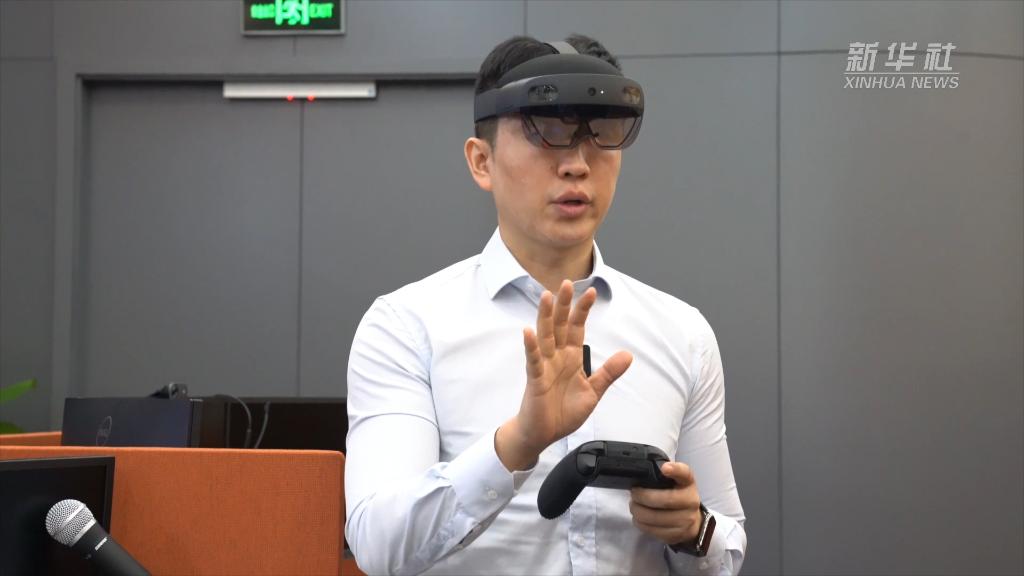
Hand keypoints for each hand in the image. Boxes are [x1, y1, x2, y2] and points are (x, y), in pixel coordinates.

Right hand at [495, 280, 632, 470]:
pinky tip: (528, 332)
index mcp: (571, 357)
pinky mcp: (535, 379)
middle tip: (566, 282)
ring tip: (546, 296)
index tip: (592, 291)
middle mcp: (556, 356)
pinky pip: (532, 360)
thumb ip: (608, 372)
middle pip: (559, 325)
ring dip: (544, 316)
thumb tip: (628, 355)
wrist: (545, 433)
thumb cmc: (564, 412)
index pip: (576, 327)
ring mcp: (543, 366)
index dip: (583, 310)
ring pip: (544, 336)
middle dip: (563, 304)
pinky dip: (530, 346)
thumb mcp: (593, 391)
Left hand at [629, 462, 703, 546]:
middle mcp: (691, 502)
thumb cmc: (679, 496)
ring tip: (634, 506)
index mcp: (688, 484)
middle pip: (664, 500)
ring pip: (656, 518)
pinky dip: (641, 524)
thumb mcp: (677, 482)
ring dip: (638, 511)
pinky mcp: (676, 535)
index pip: (685, 474)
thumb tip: (644, 474)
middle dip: (643, 497)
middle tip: (634, 494)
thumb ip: (665, 475)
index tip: (664, 468)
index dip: (675, 470)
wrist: (693, 522)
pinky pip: (653, 530)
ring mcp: (685, 521)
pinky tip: (639, 518)